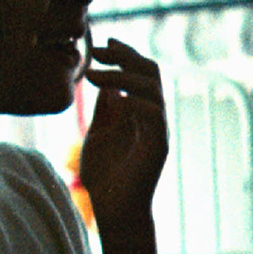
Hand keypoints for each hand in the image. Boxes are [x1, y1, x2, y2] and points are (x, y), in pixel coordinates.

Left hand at [79, 38, 167, 237]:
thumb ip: (105, 110)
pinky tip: (110, 95)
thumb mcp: (98, 134)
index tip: (103, 43)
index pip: (141, 72)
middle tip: (99, 49)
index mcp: (140, 112)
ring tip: (94, 74)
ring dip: (122, 74)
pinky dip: (133, 99)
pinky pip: (153, 113)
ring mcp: (158, 130)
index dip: (125, 53)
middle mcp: (153, 117)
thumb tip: (106, 85)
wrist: (115, 210)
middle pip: (151, 72)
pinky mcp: (158, 146)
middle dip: (126, 55)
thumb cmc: (105, 177)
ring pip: (152, 87)